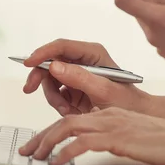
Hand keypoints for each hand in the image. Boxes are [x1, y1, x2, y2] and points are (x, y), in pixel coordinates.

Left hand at [19, 108, 164, 164]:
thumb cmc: (164, 141)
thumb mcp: (132, 139)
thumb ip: (113, 141)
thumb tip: (97, 152)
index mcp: (109, 114)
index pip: (72, 121)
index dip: (50, 133)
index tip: (37, 145)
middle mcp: (107, 115)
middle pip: (65, 122)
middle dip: (41, 136)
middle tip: (27, 151)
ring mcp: (112, 124)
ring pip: (69, 127)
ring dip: (48, 141)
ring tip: (36, 156)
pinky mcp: (118, 137)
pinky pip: (84, 142)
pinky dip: (66, 151)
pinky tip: (57, 161)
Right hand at [23, 39, 164, 120]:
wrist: (135, 118)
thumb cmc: (127, 102)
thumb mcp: (103, 91)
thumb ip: (79, 77)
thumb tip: (54, 66)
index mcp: (93, 53)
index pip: (61, 47)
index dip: (42, 53)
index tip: (28, 63)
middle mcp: (83, 60)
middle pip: (50, 62)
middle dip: (41, 77)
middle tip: (30, 89)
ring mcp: (77, 74)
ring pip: (50, 80)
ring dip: (53, 97)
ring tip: (67, 110)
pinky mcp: (74, 88)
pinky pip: (55, 93)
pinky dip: (58, 104)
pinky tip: (70, 111)